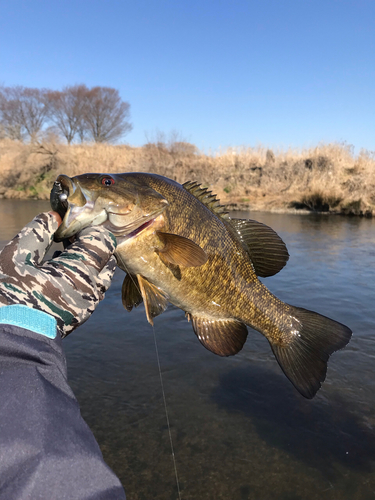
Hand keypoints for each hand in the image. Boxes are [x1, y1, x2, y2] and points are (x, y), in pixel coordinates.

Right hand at [0, 212, 116, 337]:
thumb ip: (37, 234)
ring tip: (60, 257)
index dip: (88, 228)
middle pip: (105, 257)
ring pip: (100, 275)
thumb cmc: (10, 298)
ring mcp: (88, 303)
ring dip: (87, 263)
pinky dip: (82, 278)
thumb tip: (52, 217)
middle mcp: (91, 287)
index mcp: (79, 270)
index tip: (70, 226)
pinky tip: (58, 276)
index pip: (102, 240)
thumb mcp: (16, 258)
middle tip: (66, 240)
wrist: (12, 341)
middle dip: (90, 245)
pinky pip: (91, 290)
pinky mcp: (82, 315)